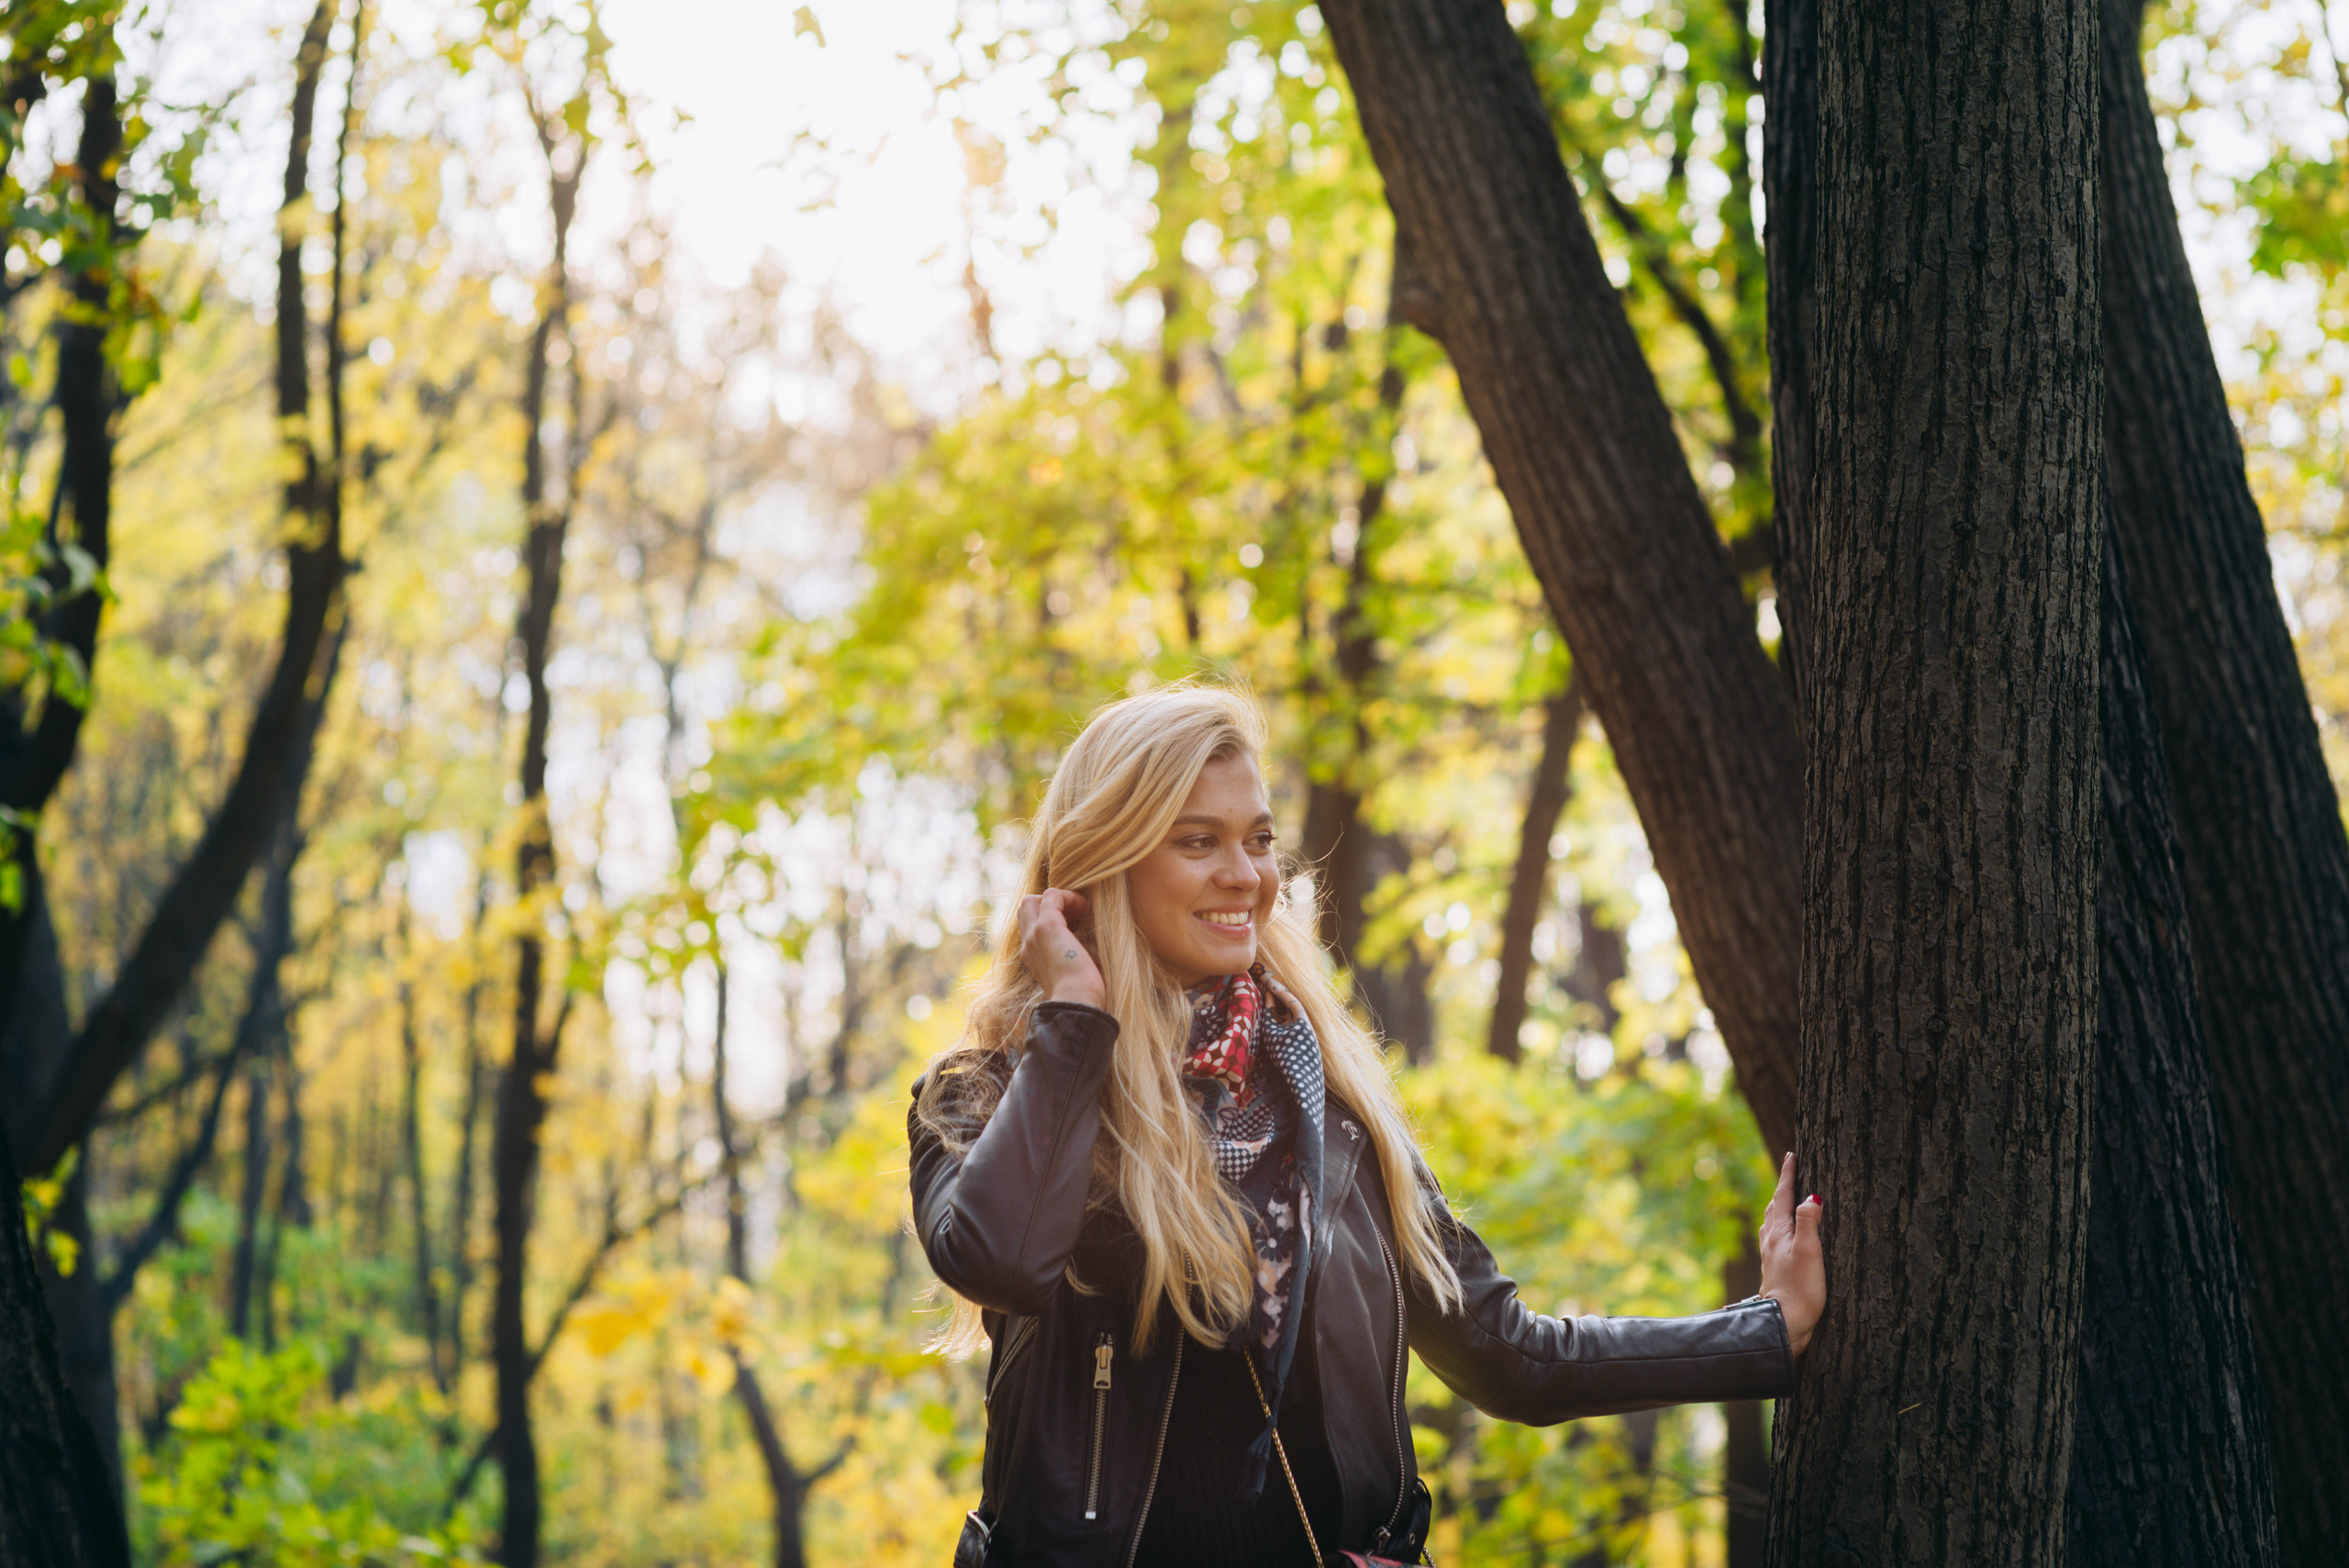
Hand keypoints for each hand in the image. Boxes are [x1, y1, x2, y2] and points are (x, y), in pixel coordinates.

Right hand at [1019, 889, 1104, 1008]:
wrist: (1077, 1003)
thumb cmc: (1084, 992)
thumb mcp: (1075, 967)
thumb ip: (1073, 950)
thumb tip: (1090, 936)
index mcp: (1033, 955)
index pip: (1030, 923)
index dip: (1051, 915)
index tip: (1077, 924)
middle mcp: (1028, 944)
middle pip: (1026, 907)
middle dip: (1050, 903)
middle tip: (1076, 915)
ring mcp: (1034, 935)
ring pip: (1033, 899)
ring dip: (1060, 899)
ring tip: (1082, 912)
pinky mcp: (1047, 927)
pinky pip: (1052, 896)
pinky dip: (1070, 897)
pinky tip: (1086, 909)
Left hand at [1758, 1152, 1824, 1356]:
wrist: (1786, 1321)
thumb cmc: (1800, 1288)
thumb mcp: (1809, 1251)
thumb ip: (1808, 1221)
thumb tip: (1812, 1196)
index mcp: (1779, 1232)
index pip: (1783, 1196)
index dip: (1788, 1175)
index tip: (1791, 1155)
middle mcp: (1770, 1241)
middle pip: (1775, 1207)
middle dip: (1782, 1188)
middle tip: (1789, 1172)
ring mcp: (1770, 1256)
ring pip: (1772, 1223)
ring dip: (1778, 1207)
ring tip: (1784, 1199)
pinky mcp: (1775, 1270)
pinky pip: (1774, 1238)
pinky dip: (1779, 1227)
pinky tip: (1780, 1237)